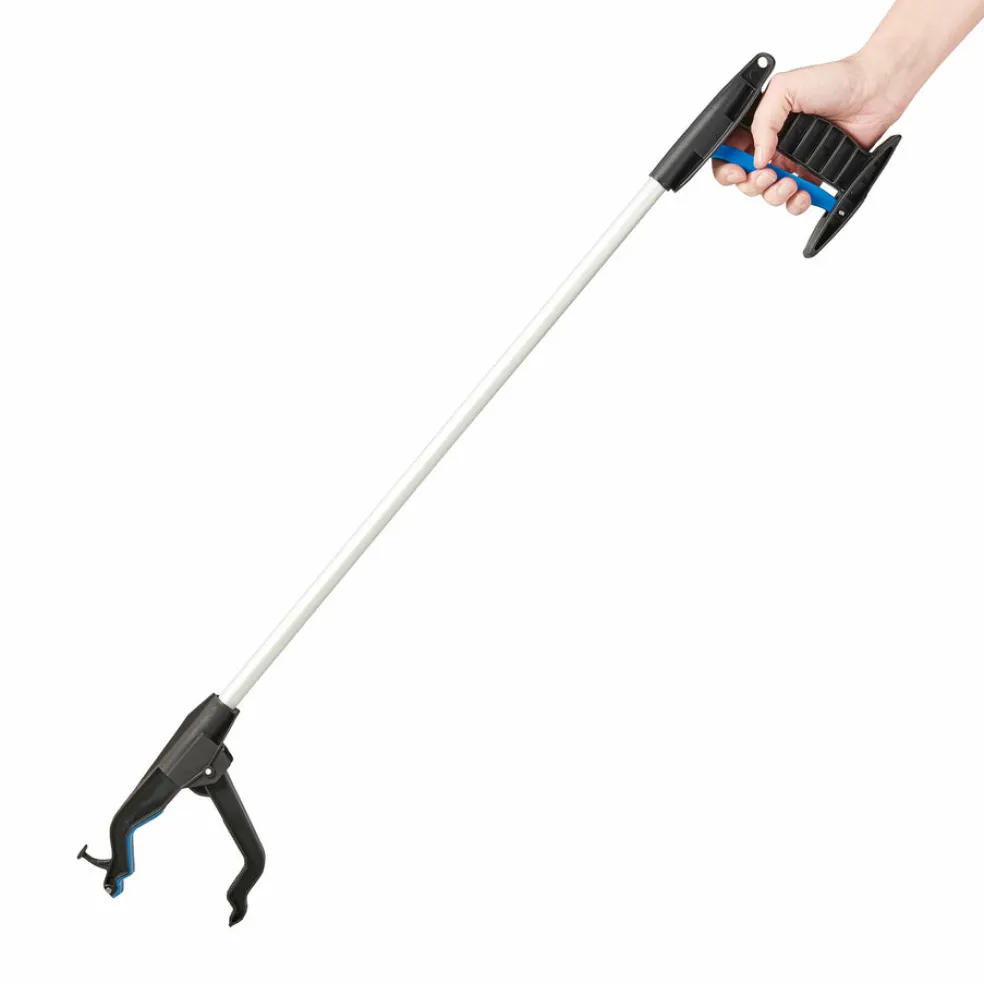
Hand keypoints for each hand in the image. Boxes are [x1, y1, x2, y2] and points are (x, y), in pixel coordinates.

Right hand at [712, 54, 905, 215]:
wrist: (875, 90)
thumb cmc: (834, 80)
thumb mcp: (786, 88)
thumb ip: (763, 121)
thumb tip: (757, 157)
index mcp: (760, 125)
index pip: (729, 153)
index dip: (726, 166)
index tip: (737, 170)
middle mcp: (773, 145)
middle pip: (745, 179)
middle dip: (751, 183)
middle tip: (768, 174)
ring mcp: (793, 162)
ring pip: (768, 194)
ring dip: (774, 195)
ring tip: (789, 184)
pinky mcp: (814, 176)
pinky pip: (796, 201)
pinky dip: (796, 204)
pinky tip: (803, 194)